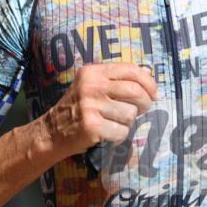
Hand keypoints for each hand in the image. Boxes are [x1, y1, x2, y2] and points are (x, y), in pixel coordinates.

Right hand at [42, 63, 157, 156]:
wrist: (52, 132)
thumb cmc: (77, 108)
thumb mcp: (93, 86)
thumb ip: (117, 79)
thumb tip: (148, 71)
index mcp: (93, 72)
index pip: (130, 70)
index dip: (148, 82)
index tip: (154, 93)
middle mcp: (91, 86)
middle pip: (134, 91)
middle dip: (145, 103)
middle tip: (143, 110)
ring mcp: (90, 106)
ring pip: (130, 114)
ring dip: (127, 122)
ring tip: (114, 122)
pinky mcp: (92, 126)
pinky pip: (122, 131)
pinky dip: (119, 136)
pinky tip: (107, 134)